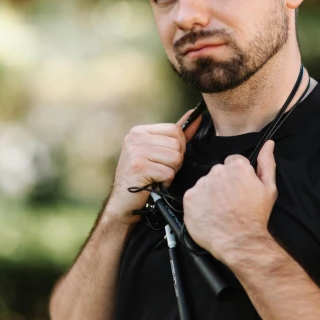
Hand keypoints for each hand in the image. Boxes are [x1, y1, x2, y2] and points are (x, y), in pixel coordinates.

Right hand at [105, 109, 201, 223]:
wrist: (124, 204)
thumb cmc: (144, 178)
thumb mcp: (158, 152)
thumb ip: (177, 135)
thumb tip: (195, 115)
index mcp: (139, 131)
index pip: (175, 130)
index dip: (178, 147)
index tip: (165, 159)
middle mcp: (135, 138)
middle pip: (177, 144)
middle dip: (175, 161)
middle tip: (159, 170)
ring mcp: (135, 151)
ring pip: (175, 158)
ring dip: (171, 172)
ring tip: (156, 177)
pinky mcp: (139, 167)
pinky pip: (169, 172)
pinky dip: (165, 182)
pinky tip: (153, 184)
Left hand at [182, 140, 276, 263]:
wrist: (240, 242)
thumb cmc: (256, 217)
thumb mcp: (269, 188)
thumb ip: (266, 162)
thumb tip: (268, 144)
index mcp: (236, 166)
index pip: (232, 162)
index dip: (237, 177)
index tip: (239, 190)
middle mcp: (216, 171)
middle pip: (217, 172)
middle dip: (222, 183)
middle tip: (230, 202)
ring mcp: (201, 185)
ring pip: (204, 184)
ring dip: (210, 194)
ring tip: (220, 210)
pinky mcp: (189, 198)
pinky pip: (193, 196)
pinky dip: (199, 204)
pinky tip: (209, 214)